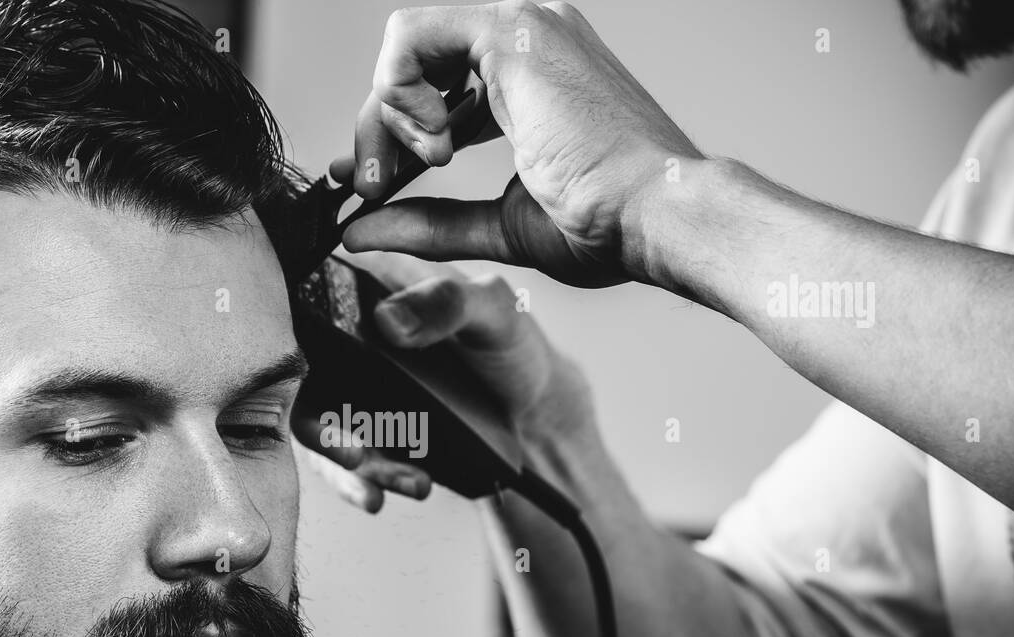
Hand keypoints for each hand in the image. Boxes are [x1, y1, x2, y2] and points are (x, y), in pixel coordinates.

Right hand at [292, 251, 591, 510]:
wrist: (531, 406)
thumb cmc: (509, 343)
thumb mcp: (492, 310)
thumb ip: (446, 303)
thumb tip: (387, 319)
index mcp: (363, 295)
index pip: (304, 311)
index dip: (288, 344)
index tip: (305, 376)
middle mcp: (345, 345)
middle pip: (301, 384)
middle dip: (319, 426)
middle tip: (351, 452)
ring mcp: (352, 396)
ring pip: (325, 432)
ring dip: (352, 465)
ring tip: (405, 480)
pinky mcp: (366, 438)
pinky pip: (347, 464)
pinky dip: (360, 484)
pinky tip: (381, 497)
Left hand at [341, 0, 702, 287]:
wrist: (654, 217)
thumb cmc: (604, 227)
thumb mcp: (496, 225)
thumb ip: (429, 223)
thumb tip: (359, 232)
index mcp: (531, 78)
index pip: (437, 88)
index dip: (392, 135)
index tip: (371, 187)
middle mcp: (527, 40)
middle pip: (415, 68)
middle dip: (377, 132)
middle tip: (370, 189)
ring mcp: (522, 27)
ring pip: (406, 48)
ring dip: (387, 118)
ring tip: (413, 172)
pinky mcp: (511, 31)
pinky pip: (410, 38)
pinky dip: (398, 94)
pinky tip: (433, 145)